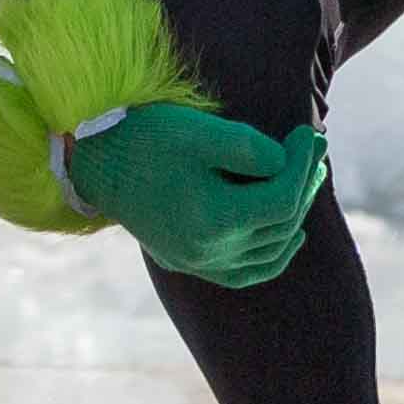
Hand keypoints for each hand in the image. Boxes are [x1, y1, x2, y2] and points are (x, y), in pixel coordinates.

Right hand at [61, 101, 328, 287]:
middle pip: (280, 224)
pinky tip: (290, 237)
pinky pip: (247, 271)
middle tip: (313, 147)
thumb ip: (251, 148)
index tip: (308, 131)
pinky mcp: (187, 262)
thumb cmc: (144, 139)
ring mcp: (198, 263)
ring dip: (294, 216)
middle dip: (303, 182)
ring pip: (270, 251)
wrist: (91, 161)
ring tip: (305, 180)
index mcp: (214, 221)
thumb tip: (287, 162)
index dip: (302, 163)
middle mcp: (209, 252)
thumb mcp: (200, 132)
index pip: (281, 198)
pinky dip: (274, 256)